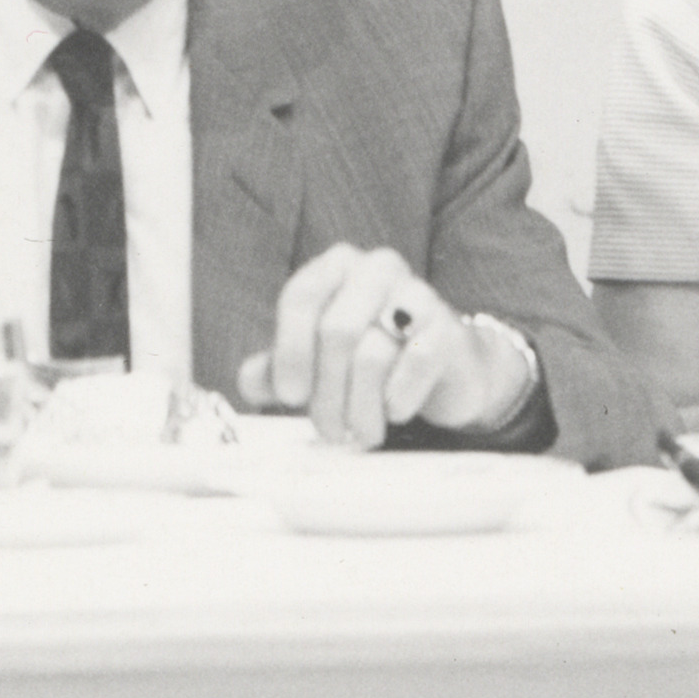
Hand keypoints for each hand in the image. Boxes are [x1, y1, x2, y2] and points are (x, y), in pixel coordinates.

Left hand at [241, 245, 536, 451]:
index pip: (301, 297)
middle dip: (327, 392)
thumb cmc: (372, 358)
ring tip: (359, 432)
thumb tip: (250, 380)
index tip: (289, 396)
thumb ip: (278, 368)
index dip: (289, 350)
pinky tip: (394, 412)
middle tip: (328, 431)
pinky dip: (397, 399)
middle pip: (336, 331)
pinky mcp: (448, 330)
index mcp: (338, 265)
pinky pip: (413, 365)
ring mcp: (418, 294)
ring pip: (372, 354)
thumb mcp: (318, 362)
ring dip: (359, 407)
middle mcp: (378, 268)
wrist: (447, 368)